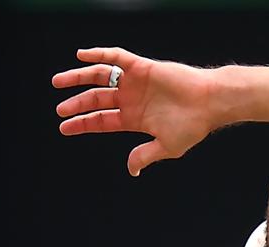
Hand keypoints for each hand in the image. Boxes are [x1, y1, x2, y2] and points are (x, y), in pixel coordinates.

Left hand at [53, 47, 218, 176]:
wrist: (210, 103)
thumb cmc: (193, 126)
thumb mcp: (167, 147)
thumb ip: (145, 155)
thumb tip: (132, 170)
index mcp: (134, 119)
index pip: (101, 120)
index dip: (82, 123)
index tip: (63, 127)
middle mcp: (131, 99)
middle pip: (96, 99)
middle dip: (76, 104)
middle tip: (59, 110)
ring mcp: (135, 82)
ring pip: (100, 77)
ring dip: (78, 78)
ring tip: (59, 82)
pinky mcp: (141, 67)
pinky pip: (116, 57)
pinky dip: (99, 54)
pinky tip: (82, 55)